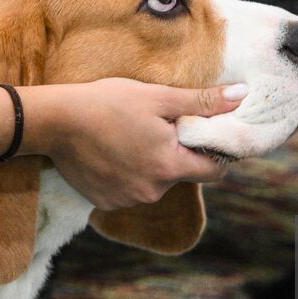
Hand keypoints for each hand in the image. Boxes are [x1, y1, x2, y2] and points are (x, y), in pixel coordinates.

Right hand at [24, 77, 240, 209]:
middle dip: (177, 153)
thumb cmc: (108, 103)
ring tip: (131, 136)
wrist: (55, 121)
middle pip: (181, 174)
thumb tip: (242, 96)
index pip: (214, 171)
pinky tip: (113, 151)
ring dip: (151, 164)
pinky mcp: (105, 202)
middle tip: (160, 126)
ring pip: (155, 182)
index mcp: (170, 166)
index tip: (208, 135)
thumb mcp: (159, 97)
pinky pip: (129, 189)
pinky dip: (127, 173)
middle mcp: (152, 191)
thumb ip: (202, 102)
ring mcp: (127, 200)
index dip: (216, 152)